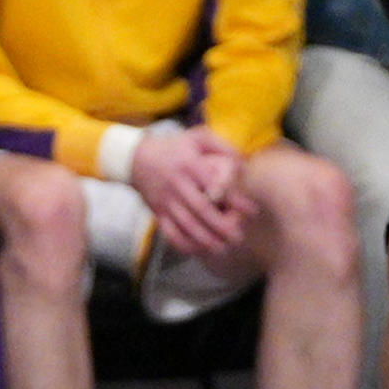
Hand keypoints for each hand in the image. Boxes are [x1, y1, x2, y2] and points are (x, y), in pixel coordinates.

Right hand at [131, 127, 252, 256]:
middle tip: (239, 237)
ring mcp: (166, 201)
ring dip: (205, 240)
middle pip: (201, 210)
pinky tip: (197, 250)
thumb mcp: (199, 137)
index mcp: (191, 166)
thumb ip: (222, 146)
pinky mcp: (157, 212)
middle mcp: (178, 185)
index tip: (252, 211)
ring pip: (186, 225)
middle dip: (221, 226)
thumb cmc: (175, 147)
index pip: (215, 185)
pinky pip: (169, 232)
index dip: (235, 200)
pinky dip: (182, 244)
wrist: (136, 158)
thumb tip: (243, 162)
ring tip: (223, 249)